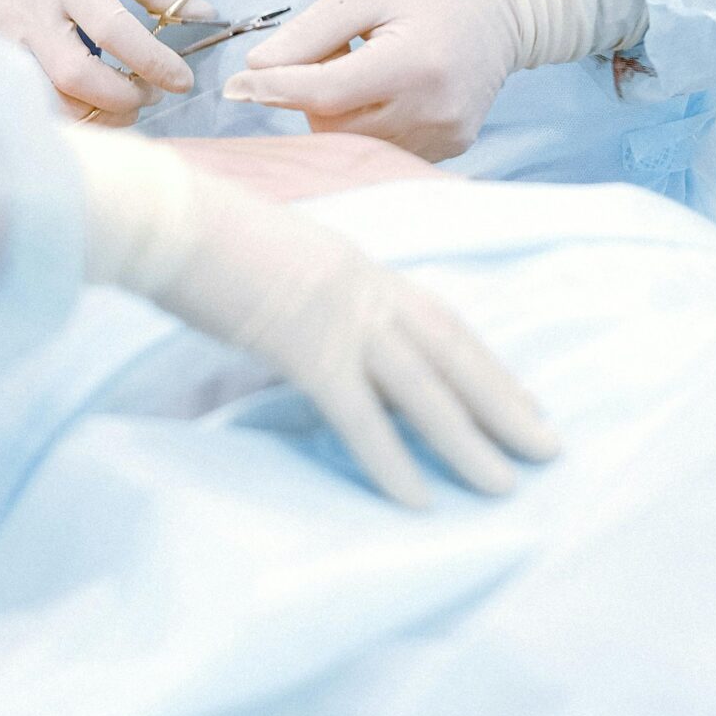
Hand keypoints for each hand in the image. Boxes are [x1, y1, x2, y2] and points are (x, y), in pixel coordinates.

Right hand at [0, 0, 213, 124]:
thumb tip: (205, 14)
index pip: (112, 30)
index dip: (152, 62)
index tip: (182, 79)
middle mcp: (27, 9)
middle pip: (75, 77)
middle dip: (122, 98)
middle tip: (151, 93)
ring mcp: (0, 34)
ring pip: (47, 99)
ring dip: (95, 114)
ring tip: (125, 101)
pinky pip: (28, 96)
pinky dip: (65, 109)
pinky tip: (90, 100)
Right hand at [77, 137, 557, 508]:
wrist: (166, 216)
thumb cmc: (203, 235)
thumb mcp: (280, 257)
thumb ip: (313, 293)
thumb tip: (319, 330)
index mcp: (359, 265)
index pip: (441, 319)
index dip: (486, 362)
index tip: (522, 399)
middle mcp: (365, 288)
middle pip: (451, 351)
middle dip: (503, 402)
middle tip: (548, 449)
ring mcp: (339, 317)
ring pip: (422, 388)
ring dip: (467, 440)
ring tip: (503, 486)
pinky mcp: (303, 348)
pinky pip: (358, 415)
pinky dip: (390, 460)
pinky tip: (417, 499)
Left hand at [225, 0, 522, 161]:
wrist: (510, 0)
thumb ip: (312, 31)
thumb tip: (257, 69)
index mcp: (416, 65)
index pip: (326, 93)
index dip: (274, 90)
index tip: (234, 87)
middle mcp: (435, 112)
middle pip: (334, 123)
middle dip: (311, 91)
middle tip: (337, 45)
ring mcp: (445, 136)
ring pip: (352, 141)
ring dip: (337, 108)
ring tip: (367, 60)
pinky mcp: (448, 148)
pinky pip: (379, 145)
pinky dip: (363, 120)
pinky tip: (383, 84)